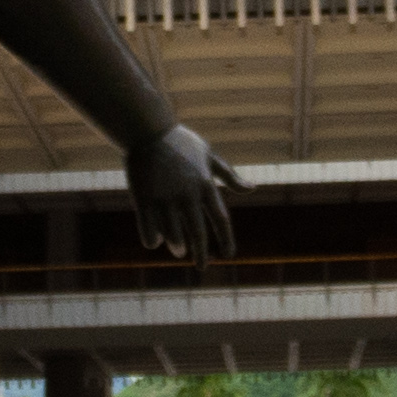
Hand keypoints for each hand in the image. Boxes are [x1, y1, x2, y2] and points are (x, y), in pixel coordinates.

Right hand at [127, 126, 243, 261]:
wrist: (146, 129)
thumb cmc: (180, 142)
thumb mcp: (209, 155)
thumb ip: (229, 175)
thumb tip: (253, 188)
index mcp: (205, 184)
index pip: (221, 219)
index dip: (226, 239)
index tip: (229, 255)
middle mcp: (187, 194)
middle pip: (198, 233)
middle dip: (201, 254)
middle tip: (203, 267)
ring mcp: (164, 198)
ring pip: (173, 236)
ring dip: (177, 247)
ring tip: (178, 251)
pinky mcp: (143, 199)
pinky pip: (148, 231)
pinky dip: (152, 240)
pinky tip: (155, 241)